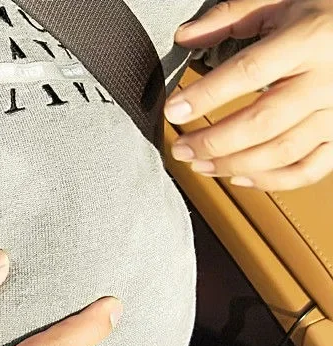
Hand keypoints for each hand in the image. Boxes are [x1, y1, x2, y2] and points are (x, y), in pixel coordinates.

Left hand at [167, 0, 332, 190]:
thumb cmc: (326, 12)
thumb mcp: (282, 0)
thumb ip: (231, 16)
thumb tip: (184, 36)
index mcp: (309, 38)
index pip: (248, 71)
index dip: (206, 95)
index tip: (174, 110)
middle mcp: (327, 78)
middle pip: (261, 122)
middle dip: (213, 142)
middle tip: (181, 148)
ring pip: (280, 152)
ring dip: (233, 165)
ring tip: (200, 164)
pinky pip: (307, 170)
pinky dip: (270, 181)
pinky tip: (239, 177)